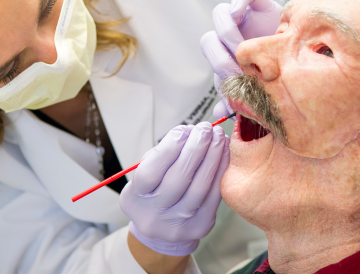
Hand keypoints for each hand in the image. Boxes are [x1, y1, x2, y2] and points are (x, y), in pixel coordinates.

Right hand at [120, 123, 229, 255]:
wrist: (161, 231)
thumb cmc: (153, 190)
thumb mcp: (145, 172)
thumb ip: (163, 153)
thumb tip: (190, 132)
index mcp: (135, 198)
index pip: (150, 172)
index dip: (169, 148)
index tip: (184, 129)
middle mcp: (154, 214)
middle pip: (178, 178)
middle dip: (195, 148)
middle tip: (205, 128)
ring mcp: (178, 224)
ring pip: (200, 186)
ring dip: (213, 156)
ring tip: (219, 136)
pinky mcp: (200, 226)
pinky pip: (214, 195)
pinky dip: (221, 170)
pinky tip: (224, 152)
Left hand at [201, 0, 282, 116]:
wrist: (301, 54)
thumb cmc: (277, 74)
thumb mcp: (259, 89)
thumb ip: (239, 100)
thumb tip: (218, 113)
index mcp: (228, 56)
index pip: (211, 57)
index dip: (219, 63)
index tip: (237, 74)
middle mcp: (230, 38)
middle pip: (209, 38)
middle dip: (222, 51)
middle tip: (242, 60)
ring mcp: (244, 19)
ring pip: (220, 14)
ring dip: (227, 28)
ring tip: (243, 41)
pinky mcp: (260, 5)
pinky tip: (240, 10)